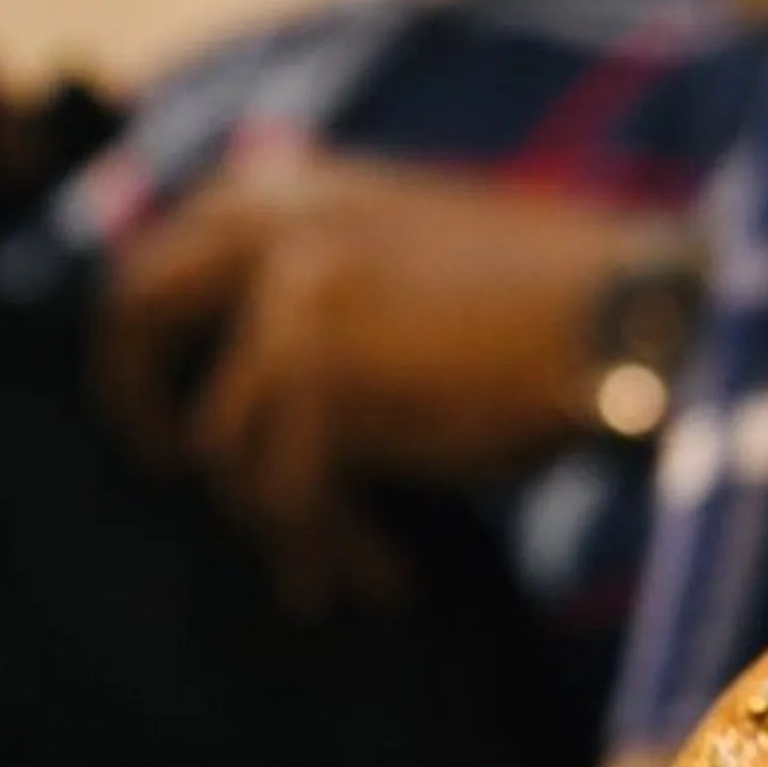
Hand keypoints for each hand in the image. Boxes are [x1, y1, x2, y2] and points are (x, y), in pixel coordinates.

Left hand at [97, 152, 656, 609]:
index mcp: (304, 184)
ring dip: (285, 519)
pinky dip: (328, 548)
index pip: (171, 244)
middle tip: (165, 466)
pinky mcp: (315, 375)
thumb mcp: (421, 248)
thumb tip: (253, 366)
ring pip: (224, 441)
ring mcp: (289, 298)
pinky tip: (382, 581)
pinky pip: (285, 493)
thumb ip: (328, 272)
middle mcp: (279, 225)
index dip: (150, 327)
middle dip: (135, 399)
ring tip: (349, 567)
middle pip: (138, 313)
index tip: (167, 388)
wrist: (632, 320)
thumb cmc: (560, 302)